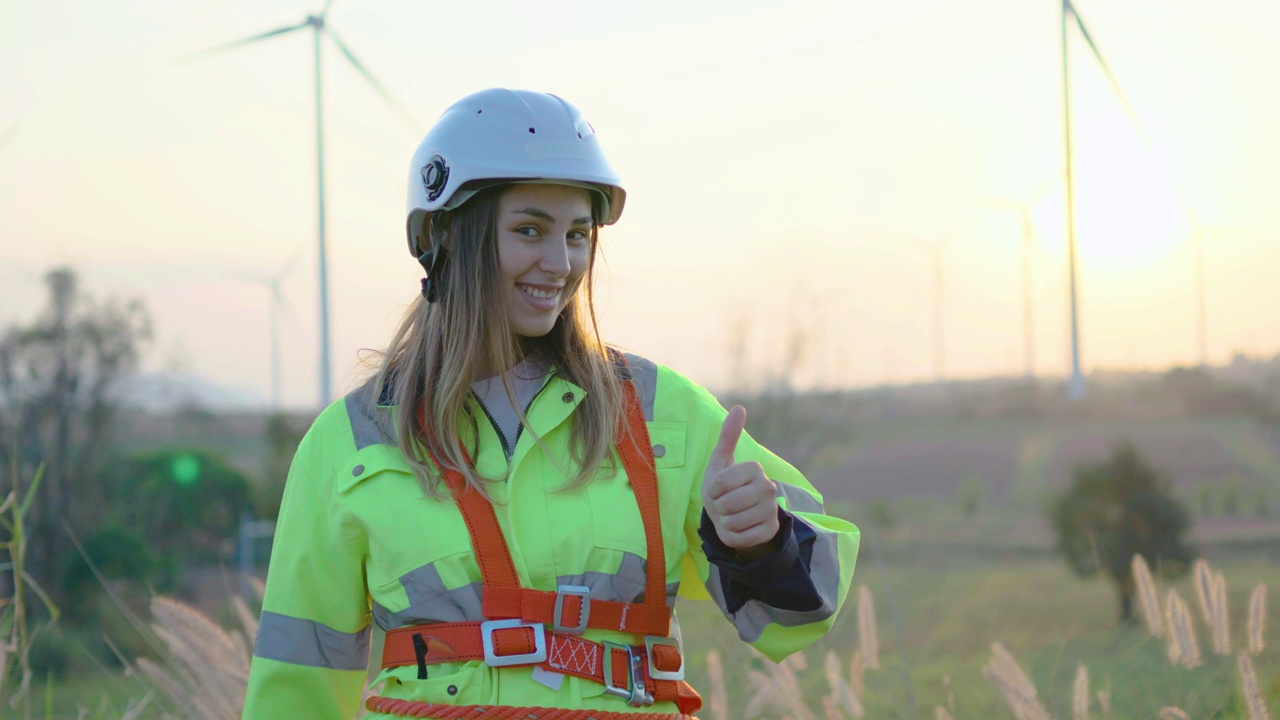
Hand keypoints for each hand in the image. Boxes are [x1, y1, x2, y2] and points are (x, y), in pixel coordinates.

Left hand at [701, 405, 780, 558]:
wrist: (732, 517)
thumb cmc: (723, 488)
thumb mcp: (720, 462)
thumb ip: (729, 436)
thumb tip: (739, 407)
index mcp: (754, 468)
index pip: (721, 483)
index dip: (712, 489)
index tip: (718, 489)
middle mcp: (768, 487)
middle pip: (727, 503)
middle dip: (719, 507)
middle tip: (725, 504)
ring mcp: (771, 509)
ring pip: (734, 521)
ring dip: (726, 522)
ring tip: (732, 516)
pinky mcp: (771, 530)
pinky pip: (743, 537)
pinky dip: (735, 536)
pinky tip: (741, 528)